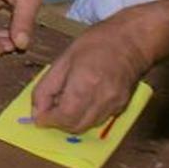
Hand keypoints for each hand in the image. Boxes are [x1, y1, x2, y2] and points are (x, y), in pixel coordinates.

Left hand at [31, 9, 154, 131]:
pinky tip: (81, 101)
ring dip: (72, 121)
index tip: (38, 117)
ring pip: (87, 126)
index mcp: (85, 84)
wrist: (131, 41)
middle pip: (76, 127)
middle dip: (58, 123)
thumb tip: (36, 110)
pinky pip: (99, 120)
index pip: (64, 116)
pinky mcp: (122, 107)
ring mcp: (115, 105)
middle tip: (49, 110)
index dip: (48, 120)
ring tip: (65, 102)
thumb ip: (47, 87)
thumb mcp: (63, 59)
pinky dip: (85, 116)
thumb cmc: (96, 43)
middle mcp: (102, 99)